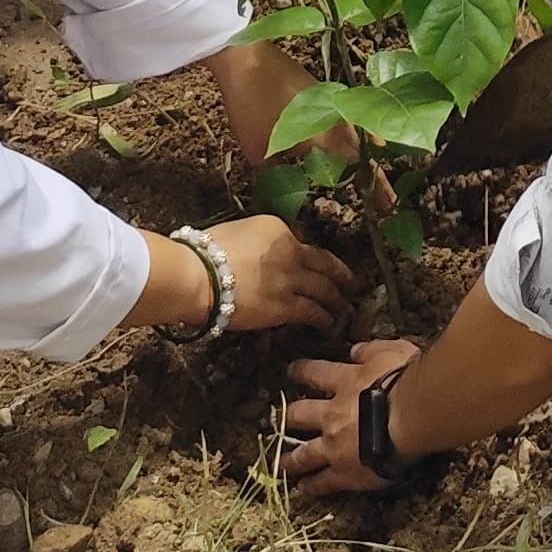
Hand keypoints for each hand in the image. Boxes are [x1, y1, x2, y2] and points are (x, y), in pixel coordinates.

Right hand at [197, 215, 360, 336]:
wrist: (197, 275)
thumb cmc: (206, 252)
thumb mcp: (240, 233)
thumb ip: (262, 243)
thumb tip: (268, 256)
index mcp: (277, 228)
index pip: (303, 243)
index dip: (316, 258)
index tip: (322, 266)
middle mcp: (291, 250)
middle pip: (324, 264)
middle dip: (342, 276)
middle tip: (353, 285)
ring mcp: (291, 278)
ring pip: (324, 289)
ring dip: (338, 300)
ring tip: (346, 308)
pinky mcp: (285, 306)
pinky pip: (312, 312)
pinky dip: (324, 317)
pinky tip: (329, 322)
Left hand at [282, 340, 425, 493]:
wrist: (411, 417)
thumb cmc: (407, 380)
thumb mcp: (392, 352)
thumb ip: (371, 351)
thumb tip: (355, 349)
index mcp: (345, 383)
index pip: (317, 374)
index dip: (303, 372)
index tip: (292, 371)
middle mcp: (332, 414)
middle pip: (300, 415)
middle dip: (288, 417)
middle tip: (278, 419)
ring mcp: (334, 446)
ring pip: (304, 454)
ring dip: (291, 460)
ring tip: (280, 465)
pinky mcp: (344, 473)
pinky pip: (323, 482)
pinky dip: (312, 486)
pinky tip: (304, 489)